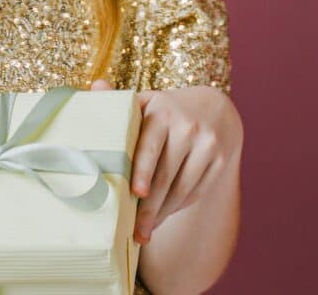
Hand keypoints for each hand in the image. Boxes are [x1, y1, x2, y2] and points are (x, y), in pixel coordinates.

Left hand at [88, 79, 241, 244]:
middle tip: (135, 231)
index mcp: (162, 112)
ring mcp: (208, 145)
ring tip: (145, 231)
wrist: (213, 108)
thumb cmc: (165, 109)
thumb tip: (96, 86)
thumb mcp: (146, 101)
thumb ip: (119, 99)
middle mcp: (187, 127)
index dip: (142, 171)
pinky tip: (163, 216)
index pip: (149, 146)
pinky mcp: (221, 161)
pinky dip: (178, 206)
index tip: (136, 193)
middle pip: (165, 175)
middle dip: (148, 207)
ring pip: (182, 188)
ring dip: (162, 213)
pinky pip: (196, 191)